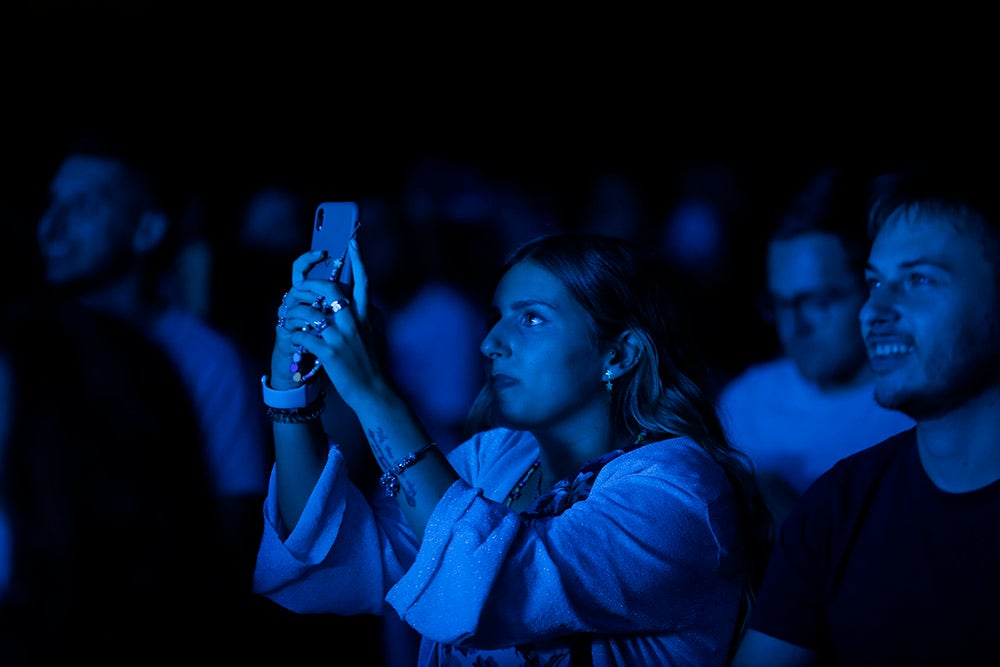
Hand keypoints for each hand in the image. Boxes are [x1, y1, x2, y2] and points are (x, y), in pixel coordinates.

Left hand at [270, 240, 378, 404]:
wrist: (374, 391)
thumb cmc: (375, 363)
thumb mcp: (377, 334)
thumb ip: (370, 316)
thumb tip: (368, 303)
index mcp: (366, 314)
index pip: (363, 280)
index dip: (358, 259)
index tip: (353, 241)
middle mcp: (353, 321)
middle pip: (329, 289)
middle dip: (312, 285)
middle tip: (302, 286)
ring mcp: (340, 336)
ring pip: (309, 312)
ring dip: (295, 313)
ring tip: (292, 318)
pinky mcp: (327, 352)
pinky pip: (303, 335)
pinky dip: (296, 335)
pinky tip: (296, 339)